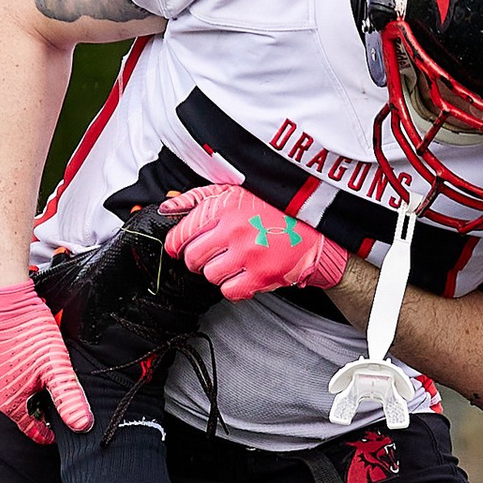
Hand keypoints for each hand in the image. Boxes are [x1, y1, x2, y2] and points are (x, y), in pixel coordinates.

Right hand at [0, 277, 91, 443]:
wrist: (2, 299)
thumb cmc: (28, 331)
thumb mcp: (55, 365)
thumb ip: (68, 397)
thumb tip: (83, 426)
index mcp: (8, 403)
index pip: (34, 430)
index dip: (53, 431)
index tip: (68, 426)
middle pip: (25, 412)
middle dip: (44, 409)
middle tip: (63, 397)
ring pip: (17, 395)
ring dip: (34, 392)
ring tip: (50, 378)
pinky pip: (7, 379)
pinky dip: (22, 378)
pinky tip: (34, 364)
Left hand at [165, 185, 349, 302]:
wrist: (315, 226)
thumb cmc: (273, 208)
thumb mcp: (233, 191)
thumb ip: (197, 198)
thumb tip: (167, 208)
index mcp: (224, 208)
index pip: (182, 233)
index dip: (175, 244)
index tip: (177, 248)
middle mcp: (234, 231)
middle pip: (193, 258)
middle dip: (196, 258)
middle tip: (208, 254)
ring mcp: (249, 256)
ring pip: (210, 275)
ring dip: (216, 271)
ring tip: (231, 260)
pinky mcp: (262, 276)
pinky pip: (230, 291)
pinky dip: (232, 286)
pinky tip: (242, 272)